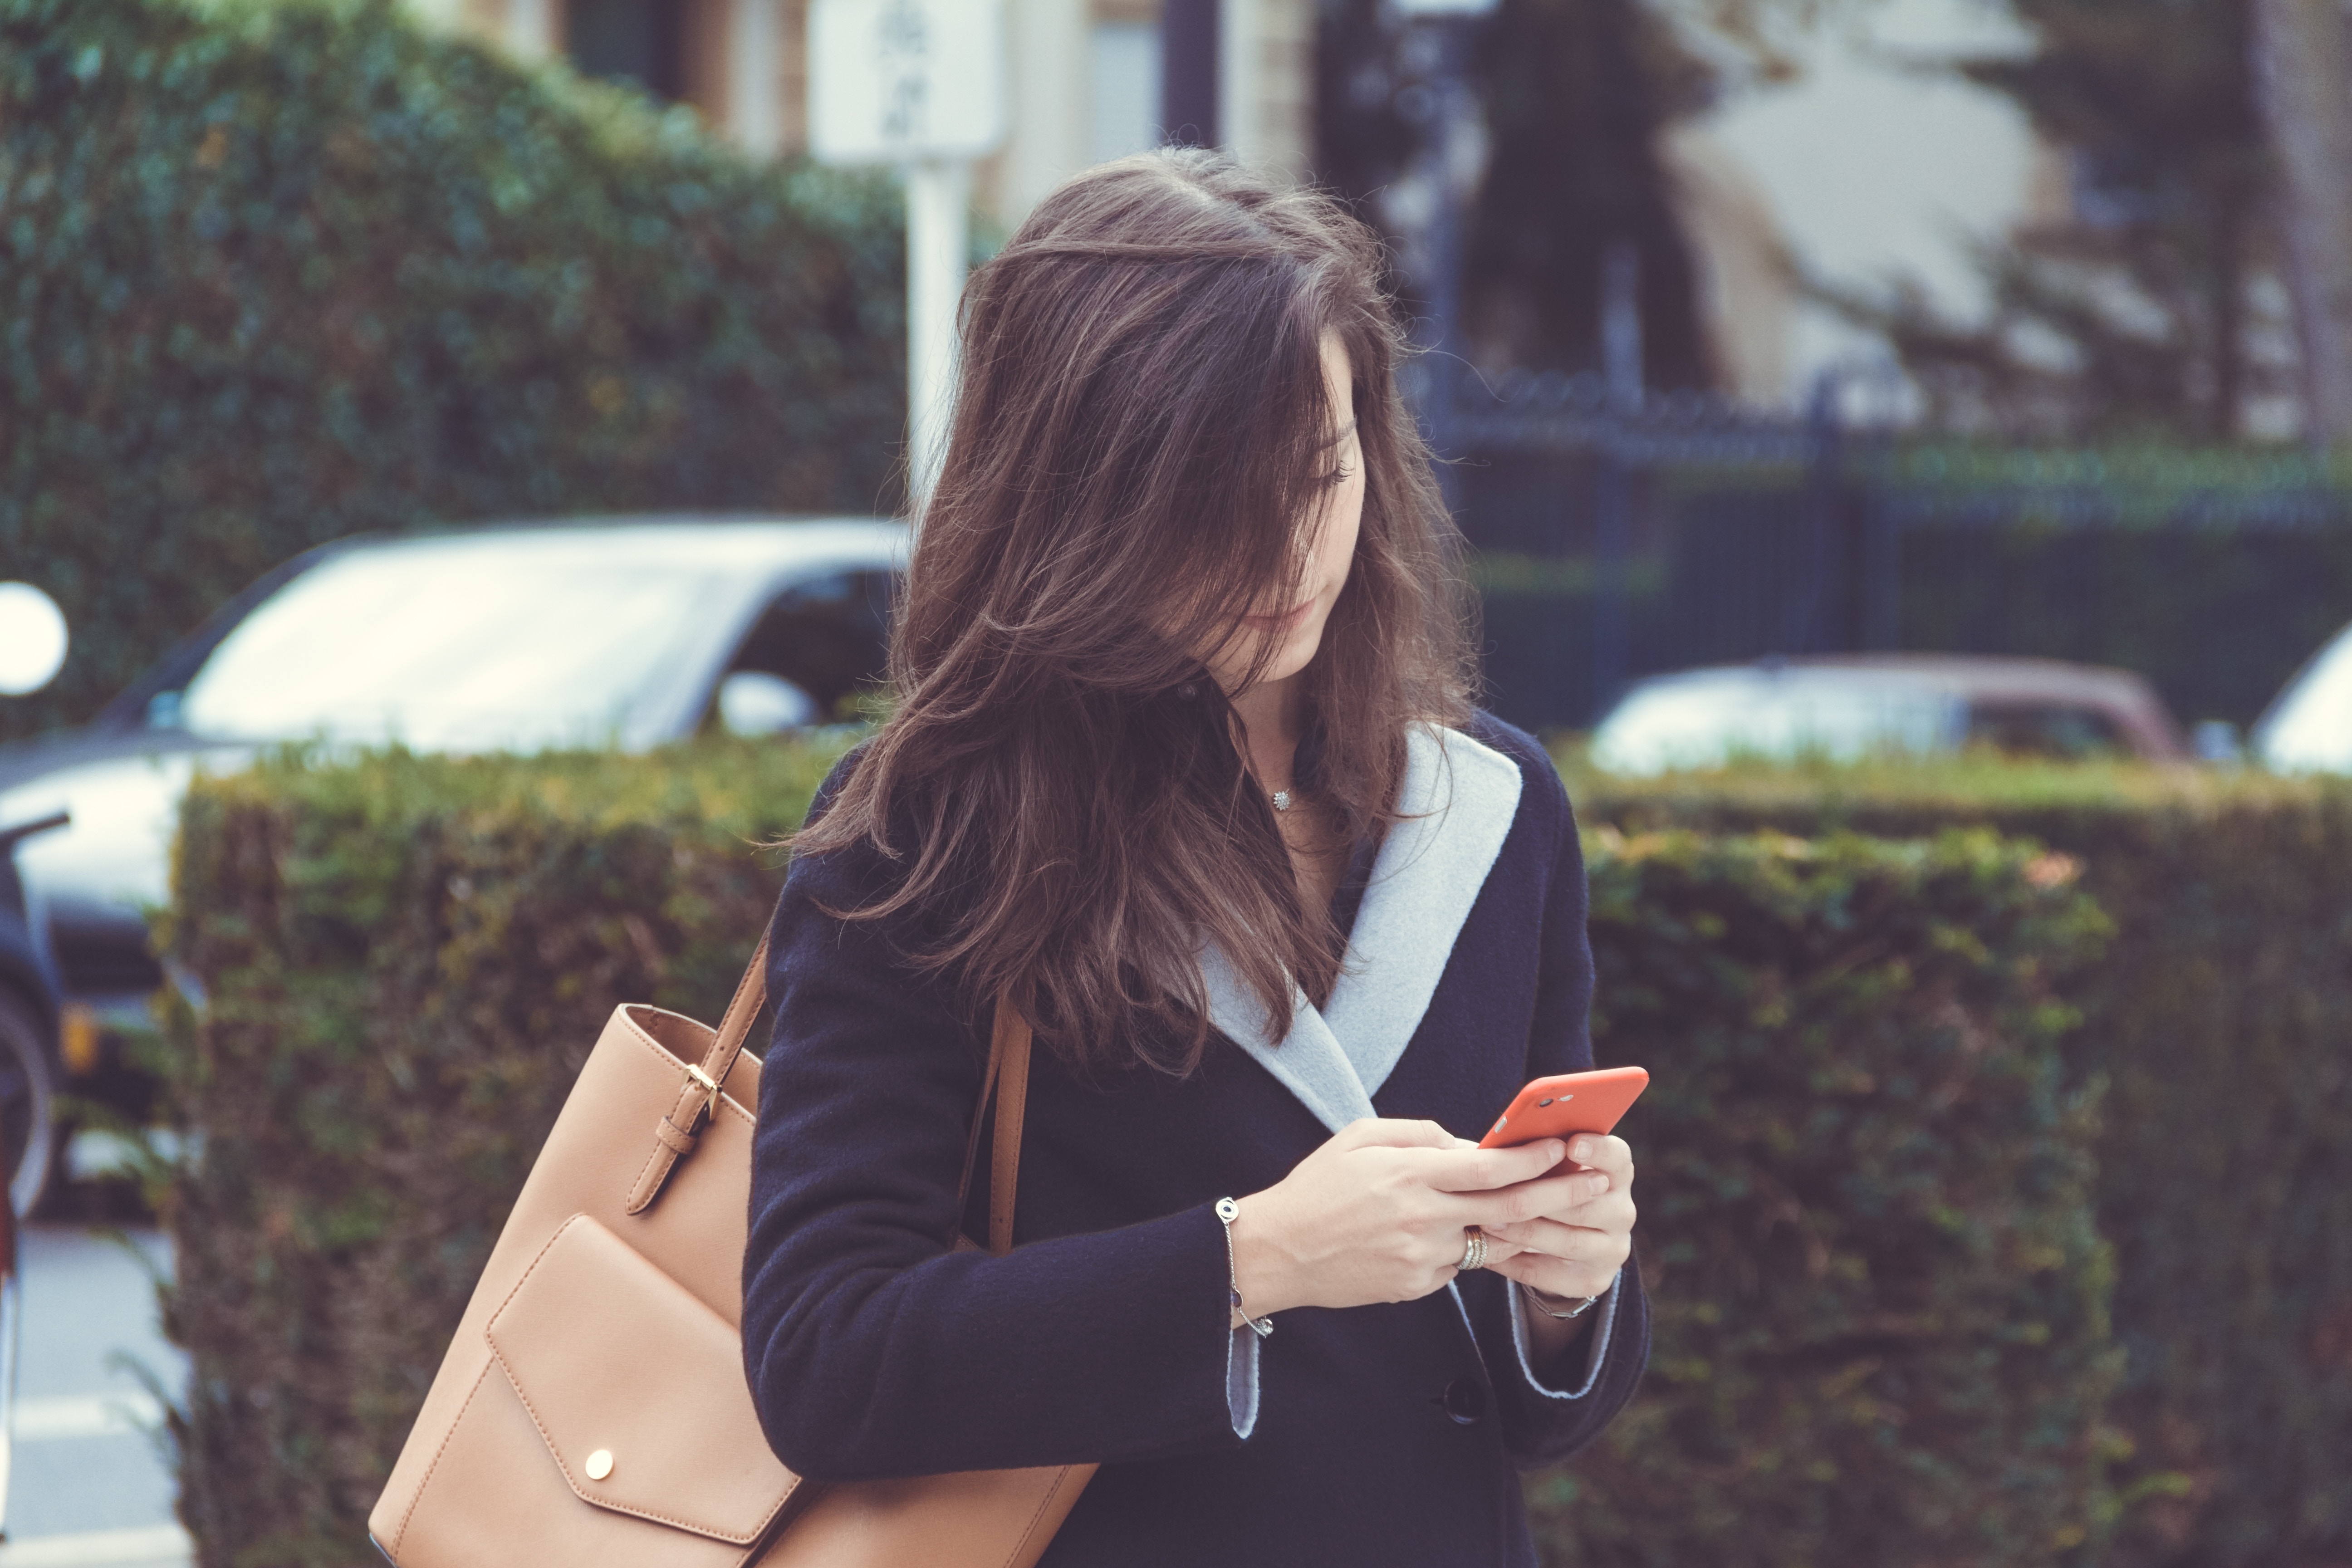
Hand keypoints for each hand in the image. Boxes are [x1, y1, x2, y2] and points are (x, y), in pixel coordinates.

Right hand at [1226, 1119, 1592, 1315]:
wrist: (1278, 1252)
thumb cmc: (1317, 1186)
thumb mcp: (1359, 1137)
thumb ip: (1417, 1133)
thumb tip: (1465, 1143)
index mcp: (1410, 1174)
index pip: (1489, 1166)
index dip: (1532, 1157)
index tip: (1563, 1148)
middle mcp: (1423, 1218)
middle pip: (1508, 1207)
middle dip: (1559, 1193)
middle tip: (1595, 1185)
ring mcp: (1423, 1257)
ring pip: (1488, 1239)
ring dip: (1518, 1226)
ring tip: (1548, 1212)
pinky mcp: (1417, 1286)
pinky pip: (1458, 1264)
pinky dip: (1464, 1247)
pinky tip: (1452, 1234)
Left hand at [1478, 1133, 1636, 1304]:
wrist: (1568, 1246)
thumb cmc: (1549, 1186)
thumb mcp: (1553, 1167)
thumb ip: (1540, 1152)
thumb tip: (1498, 1142)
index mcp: (1617, 1174)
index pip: (1617, 1157)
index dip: (1596, 1150)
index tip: (1571, 1144)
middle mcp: (1622, 1211)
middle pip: (1585, 1204)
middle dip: (1540, 1197)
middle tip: (1500, 1191)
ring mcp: (1611, 1249)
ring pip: (1568, 1241)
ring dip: (1524, 1232)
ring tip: (1487, 1222)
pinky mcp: (1594, 1280)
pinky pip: (1549, 1273)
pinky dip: (1515, 1261)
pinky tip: (1487, 1251)